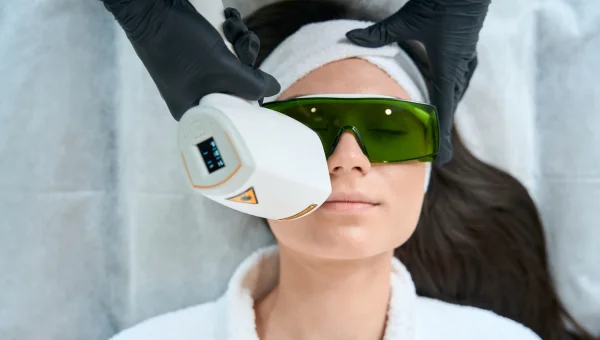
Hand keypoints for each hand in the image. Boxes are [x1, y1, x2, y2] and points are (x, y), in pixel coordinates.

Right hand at [101, 1, 279, 120]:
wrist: (149, 6)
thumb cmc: (180, 43)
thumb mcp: (222, 69)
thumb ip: (252, 84)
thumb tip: (274, 89)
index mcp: (193, 107)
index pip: (233, 110)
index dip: (250, 92)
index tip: (254, 75)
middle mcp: (194, 91)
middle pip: (237, 82)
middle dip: (244, 57)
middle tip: (239, 44)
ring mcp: (195, 69)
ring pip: (233, 59)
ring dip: (239, 38)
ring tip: (230, 25)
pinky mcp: (196, 49)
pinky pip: (223, 45)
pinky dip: (229, 30)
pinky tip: (227, 17)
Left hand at [346, 0, 490, 163]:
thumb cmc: (444, 3)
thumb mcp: (408, 20)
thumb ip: (379, 33)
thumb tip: (350, 37)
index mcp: (448, 68)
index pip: (443, 110)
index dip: (441, 136)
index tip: (442, 157)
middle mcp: (460, 68)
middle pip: (449, 105)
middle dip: (440, 126)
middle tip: (435, 146)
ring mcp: (467, 59)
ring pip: (455, 90)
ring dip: (446, 105)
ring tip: (436, 121)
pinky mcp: (467, 49)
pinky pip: (459, 77)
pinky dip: (451, 87)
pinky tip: (445, 86)